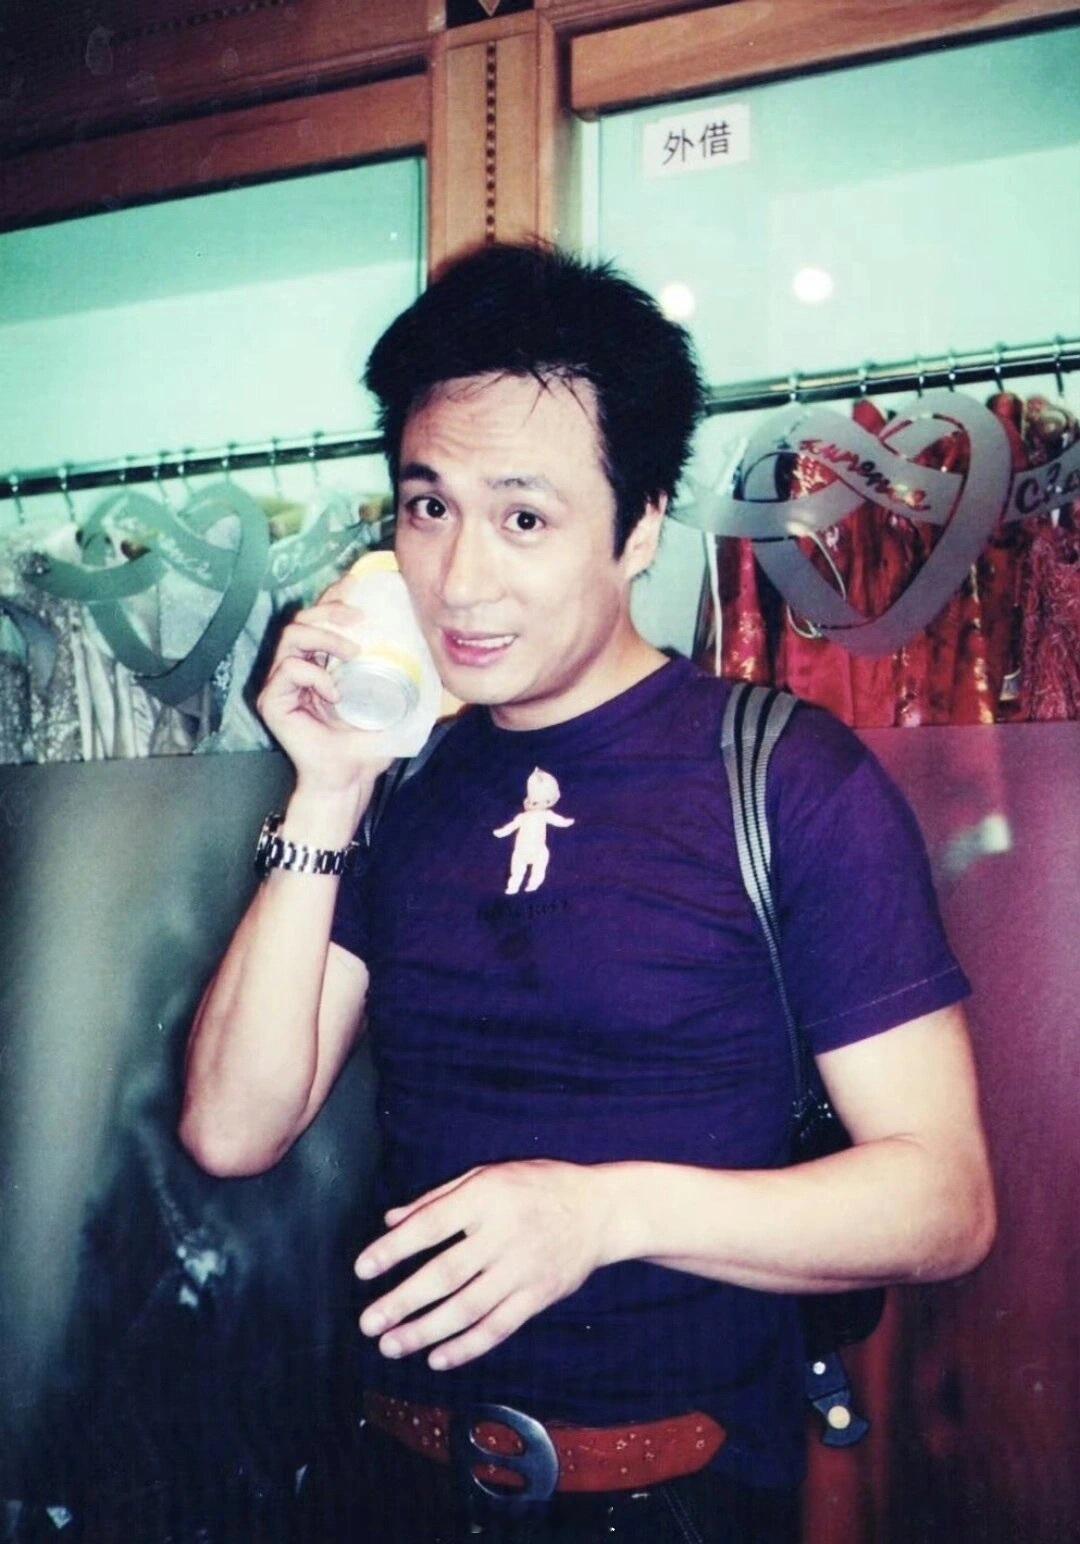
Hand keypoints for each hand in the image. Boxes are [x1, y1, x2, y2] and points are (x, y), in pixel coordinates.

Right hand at [256, 579, 396, 792]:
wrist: (349, 780)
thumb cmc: (365, 746)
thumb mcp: (387, 702)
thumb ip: (400, 676)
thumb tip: (432, 649)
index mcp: (318, 664)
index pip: (318, 619)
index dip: (333, 597)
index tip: (357, 585)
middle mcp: (295, 670)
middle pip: (301, 619)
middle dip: (329, 611)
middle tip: (359, 620)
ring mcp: (280, 685)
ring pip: (292, 636)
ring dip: (324, 637)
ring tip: (352, 653)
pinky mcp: (272, 702)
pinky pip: (287, 670)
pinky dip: (313, 675)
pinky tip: (333, 693)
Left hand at [354, 1160, 616, 1371]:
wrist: (601, 1209)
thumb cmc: (535, 1186)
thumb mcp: (487, 1175)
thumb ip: (437, 1199)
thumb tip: (390, 1221)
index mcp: (486, 1196)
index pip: (430, 1225)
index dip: (394, 1249)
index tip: (362, 1269)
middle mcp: (504, 1234)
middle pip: (446, 1274)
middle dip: (402, 1301)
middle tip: (368, 1323)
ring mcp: (524, 1268)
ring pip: (468, 1308)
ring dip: (426, 1331)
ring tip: (391, 1346)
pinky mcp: (540, 1296)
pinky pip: (499, 1327)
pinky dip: (467, 1347)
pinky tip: (437, 1358)